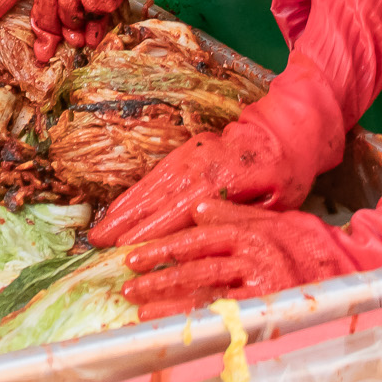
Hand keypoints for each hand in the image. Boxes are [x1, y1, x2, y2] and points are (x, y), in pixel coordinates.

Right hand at [88, 109, 312, 247]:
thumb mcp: (276, 202)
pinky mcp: (184, 152)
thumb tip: (203, 229)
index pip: (179, 211)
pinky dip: (133, 193)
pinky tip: (119, 208)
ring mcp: (189, 157)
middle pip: (156, 198)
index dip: (151, 231)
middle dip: (125, 222)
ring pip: (149, 186)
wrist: (283, 132)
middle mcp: (198, 166)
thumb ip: (240, 215)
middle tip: (97, 241)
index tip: (127, 249)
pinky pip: (154, 175)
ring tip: (99, 228)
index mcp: (222, 181)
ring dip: (123, 208)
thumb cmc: (284, 175)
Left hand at [118, 202, 352, 316]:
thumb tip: (200, 209)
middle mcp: (253, 259)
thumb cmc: (310, 243)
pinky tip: (181, 330)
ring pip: (208, 297)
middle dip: (159, 279)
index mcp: (249, 233)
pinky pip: (229, 320)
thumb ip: (235, 216)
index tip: (135, 257)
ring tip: (143, 312)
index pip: (196, 240)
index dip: (163, 249)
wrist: (350, 268)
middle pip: (196, 269)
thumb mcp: (274, 218)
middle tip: (129, 288)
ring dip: (172, 305)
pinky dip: (201, 325)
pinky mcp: (270, 311)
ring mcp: (261, 288)